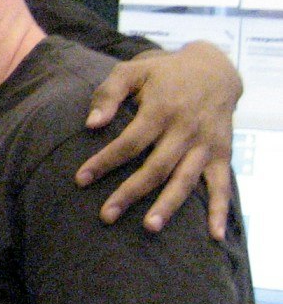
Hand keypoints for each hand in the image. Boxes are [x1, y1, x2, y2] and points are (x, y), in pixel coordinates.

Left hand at [78, 41, 239, 236]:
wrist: (215, 69)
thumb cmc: (164, 73)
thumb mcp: (133, 70)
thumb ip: (108, 93)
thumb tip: (91, 124)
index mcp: (161, 110)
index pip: (129, 142)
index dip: (104, 161)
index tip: (80, 180)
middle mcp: (185, 130)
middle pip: (155, 167)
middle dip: (130, 192)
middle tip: (106, 216)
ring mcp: (205, 144)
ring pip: (185, 179)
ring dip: (168, 205)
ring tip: (149, 228)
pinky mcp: (222, 154)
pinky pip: (223, 185)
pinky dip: (220, 210)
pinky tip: (214, 235)